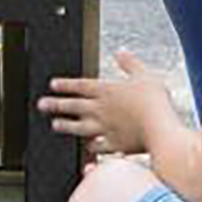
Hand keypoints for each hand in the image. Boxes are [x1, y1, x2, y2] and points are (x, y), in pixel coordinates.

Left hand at [38, 48, 171, 155]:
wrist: (160, 129)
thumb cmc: (154, 101)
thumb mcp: (144, 74)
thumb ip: (131, 64)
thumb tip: (122, 52)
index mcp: (106, 91)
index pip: (80, 86)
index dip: (65, 84)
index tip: (52, 85)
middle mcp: (101, 109)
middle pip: (73, 106)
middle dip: (55, 105)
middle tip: (41, 105)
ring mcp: (105, 129)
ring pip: (79, 127)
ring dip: (66, 126)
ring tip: (55, 125)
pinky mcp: (114, 145)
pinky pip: (98, 148)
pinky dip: (91, 149)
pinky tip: (86, 149)